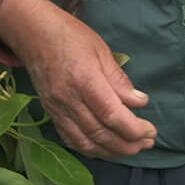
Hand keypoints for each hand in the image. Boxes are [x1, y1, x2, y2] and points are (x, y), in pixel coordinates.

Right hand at [0, 0, 155, 157]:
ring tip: (132, 148)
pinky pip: (71, 139)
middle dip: (128, 144)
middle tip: (147, 142)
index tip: (151, 130)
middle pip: (101, 134)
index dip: (135, 129)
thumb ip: (119, 80)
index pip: (112, 115)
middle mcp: (69, 99)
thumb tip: (140, 102)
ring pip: (86, 143)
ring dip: (112, 151)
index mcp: (84, 80)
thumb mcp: (101, 50)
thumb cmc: (70, 35)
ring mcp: (57, 109)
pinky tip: (105, 147)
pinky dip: (90, 149)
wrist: (33, 33)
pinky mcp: (50, 113)